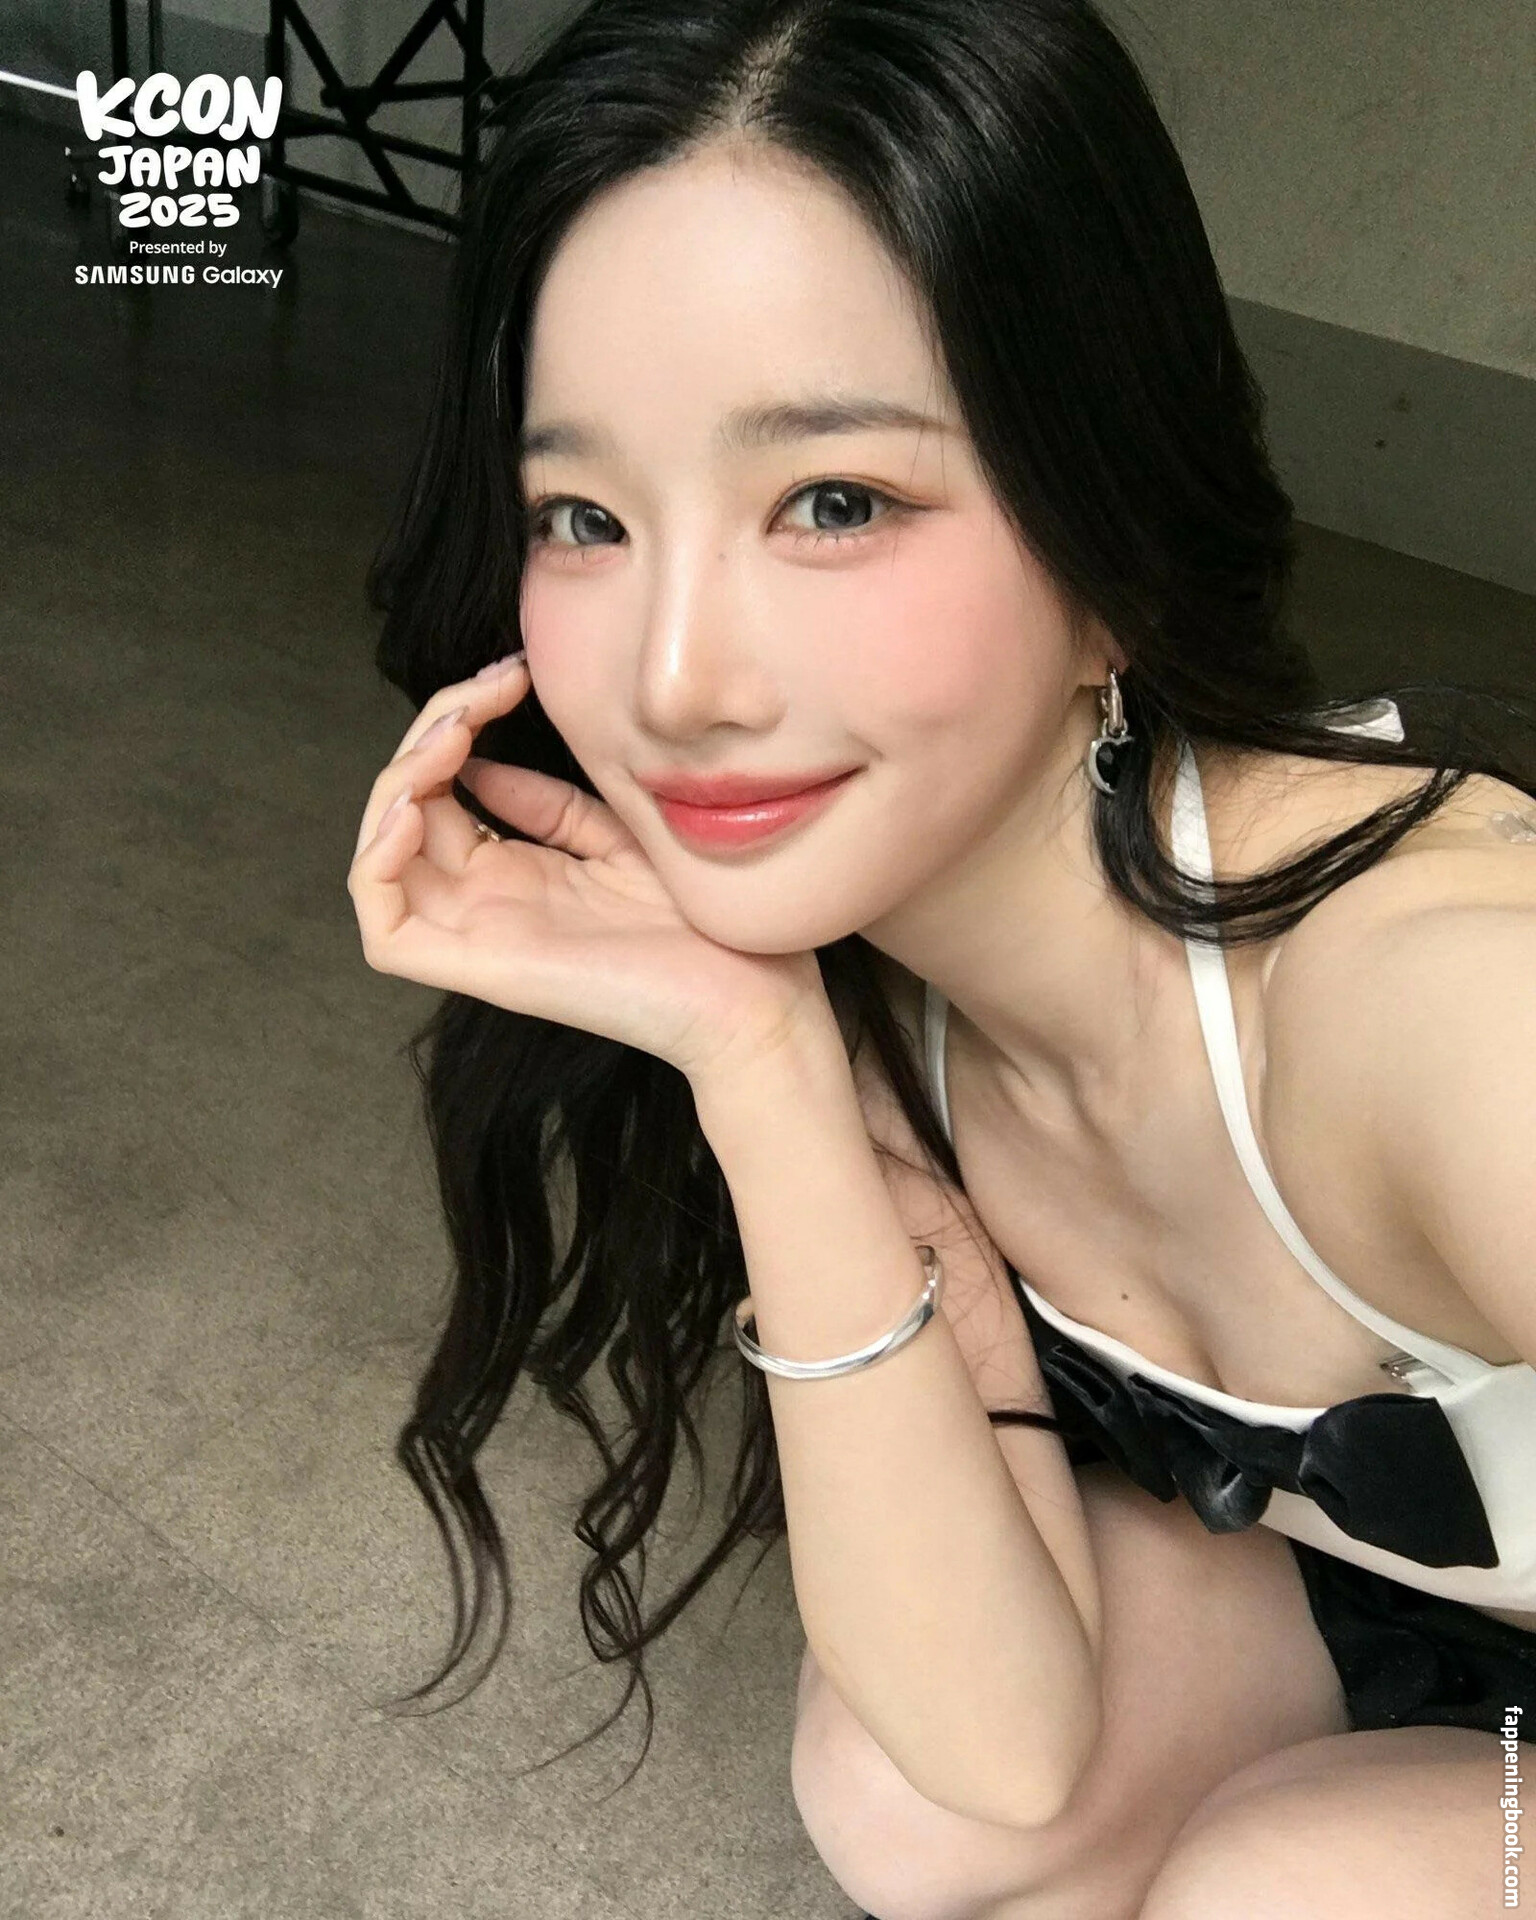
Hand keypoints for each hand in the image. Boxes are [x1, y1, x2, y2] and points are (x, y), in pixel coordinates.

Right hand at [346, 655, 838, 1080]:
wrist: (755, 995)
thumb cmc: (706, 928)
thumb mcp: (621, 838)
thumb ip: (554, 807)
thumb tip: (482, 768)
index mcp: (517, 876)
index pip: (443, 792)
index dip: (458, 722)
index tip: (512, 672)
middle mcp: (487, 905)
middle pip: (406, 810)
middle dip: (433, 731)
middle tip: (490, 686)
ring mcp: (481, 938)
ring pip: (382, 861)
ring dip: (397, 783)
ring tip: (451, 736)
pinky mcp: (484, 971)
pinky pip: (385, 932)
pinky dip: (376, 865)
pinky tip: (418, 809)